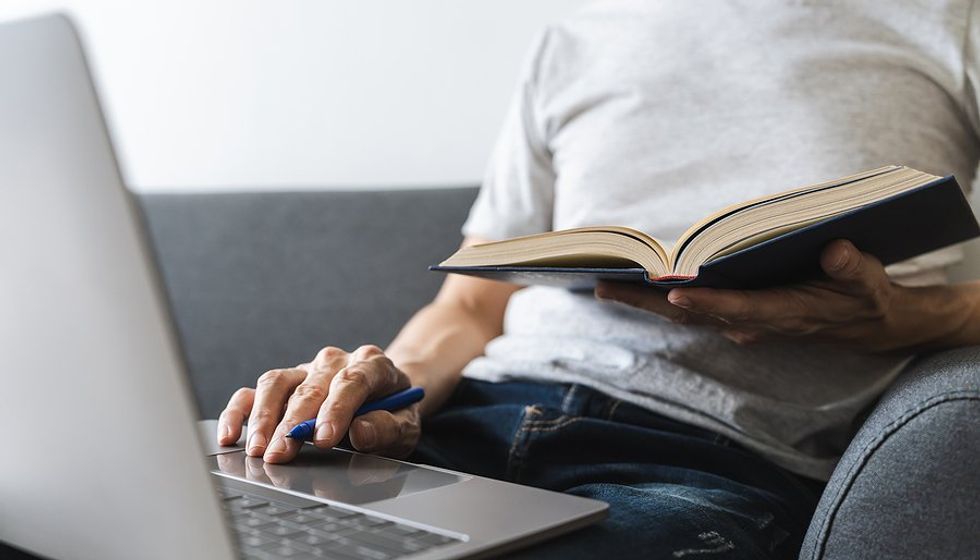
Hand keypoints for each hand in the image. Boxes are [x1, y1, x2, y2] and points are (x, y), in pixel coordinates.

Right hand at [216, 344, 421, 462]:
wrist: (386, 394)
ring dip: (264, 418)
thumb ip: (388, 427)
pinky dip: (239, 411)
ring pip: (277, 383)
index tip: (324, 439)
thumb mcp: (406, 425)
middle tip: (281, 454)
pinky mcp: (285, 382)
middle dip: (293, 423)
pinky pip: (255, 391)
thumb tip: (361, 432)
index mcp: (372, 364)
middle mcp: (335, 361)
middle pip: (310, 386)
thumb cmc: (394, 412)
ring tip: (258, 449)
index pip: (352, 381)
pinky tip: (231, 434)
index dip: (336, 410)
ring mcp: (307, 369)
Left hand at [596, 239, 937, 351]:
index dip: (706, 300)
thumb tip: (837, 249)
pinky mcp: (736, 318)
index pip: (738, 307)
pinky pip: (689, 312)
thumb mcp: (868, 279)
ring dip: (643, 302)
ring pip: (683, 316)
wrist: (868, 325)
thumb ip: (853, 267)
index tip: (672, 289)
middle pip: (692, 315)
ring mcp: (741, 324)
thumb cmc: (864, 295)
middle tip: (602, 285)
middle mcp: (755, 323)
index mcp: (786, 312)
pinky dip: (658, 301)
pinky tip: (631, 287)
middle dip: (647, 302)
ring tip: (601, 284)